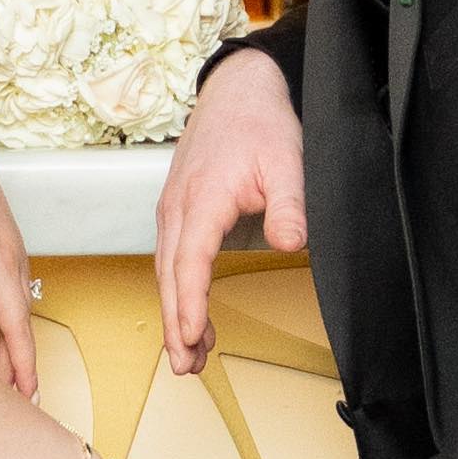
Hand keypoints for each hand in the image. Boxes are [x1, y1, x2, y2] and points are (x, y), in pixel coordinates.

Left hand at [0, 124, 36, 393]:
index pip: (15, 324)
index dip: (21, 363)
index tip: (27, 395)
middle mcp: (12, 253)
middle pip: (21, 319)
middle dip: (18, 360)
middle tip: (14, 400)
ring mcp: (10, 243)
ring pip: (18, 303)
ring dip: (13, 339)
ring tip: (3, 374)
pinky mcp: (1, 235)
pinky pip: (14, 285)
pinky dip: (11, 314)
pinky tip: (0, 325)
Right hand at [156, 49, 303, 374]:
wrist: (236, 91)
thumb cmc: (259, 124)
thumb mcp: (287, 160)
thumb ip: (289, 203)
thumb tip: (291, 243)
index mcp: (202, 198)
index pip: (190, 260)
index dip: (189, 302)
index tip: (190, 336)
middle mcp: (178, 208)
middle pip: (169, 275)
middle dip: (174, 323)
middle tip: (185, 367)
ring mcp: (172, 210)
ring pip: (166, 271)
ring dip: (174, 314)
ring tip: (189, 357)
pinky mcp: (176, 212)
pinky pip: (171, 259)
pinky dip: (177, 292)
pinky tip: (191, 317)